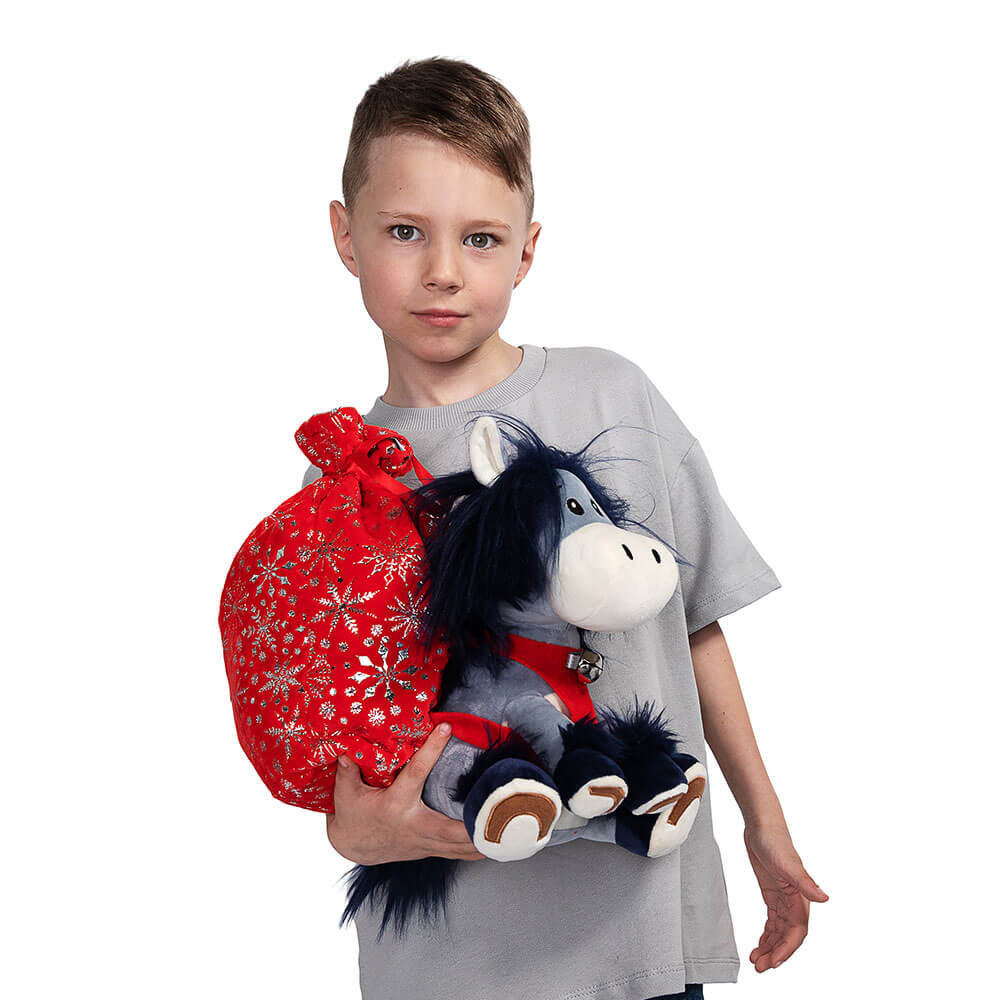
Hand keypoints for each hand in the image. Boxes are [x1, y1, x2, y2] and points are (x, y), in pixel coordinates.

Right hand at [326, 724, 487, 865]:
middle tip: (499, 814)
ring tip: (509, 832)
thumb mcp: (345, 794)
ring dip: (484, 840)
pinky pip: (457, 852)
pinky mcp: (430, 849)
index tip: (446, 729)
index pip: (416, 772)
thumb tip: (345, 749)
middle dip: (473, 827)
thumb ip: (347, 772)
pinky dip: (478, 849)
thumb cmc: (352, 815)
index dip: (431, 750)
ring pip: (458, 846)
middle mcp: (413, 826)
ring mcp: (423, 844)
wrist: (353, 845)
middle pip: (449, 828)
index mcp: (395, 806)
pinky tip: (498, 845)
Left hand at [744, 822, 828, 971]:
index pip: (796, 931)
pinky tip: (759, 945)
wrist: (762, 826)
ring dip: (770, 947)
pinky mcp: (773, 894)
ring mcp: (783, 898)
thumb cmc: (775, 841)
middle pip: (788, 935)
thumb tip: (825, 898)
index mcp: (800, 897)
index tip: (774, 962)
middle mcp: (794, 901)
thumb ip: (805, 882)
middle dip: (776, 953)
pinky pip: (773, 921)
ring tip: (756, 961)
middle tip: (760, 967)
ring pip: (780, 931)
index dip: (787, 948)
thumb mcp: (787, 863)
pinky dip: (767, 935)